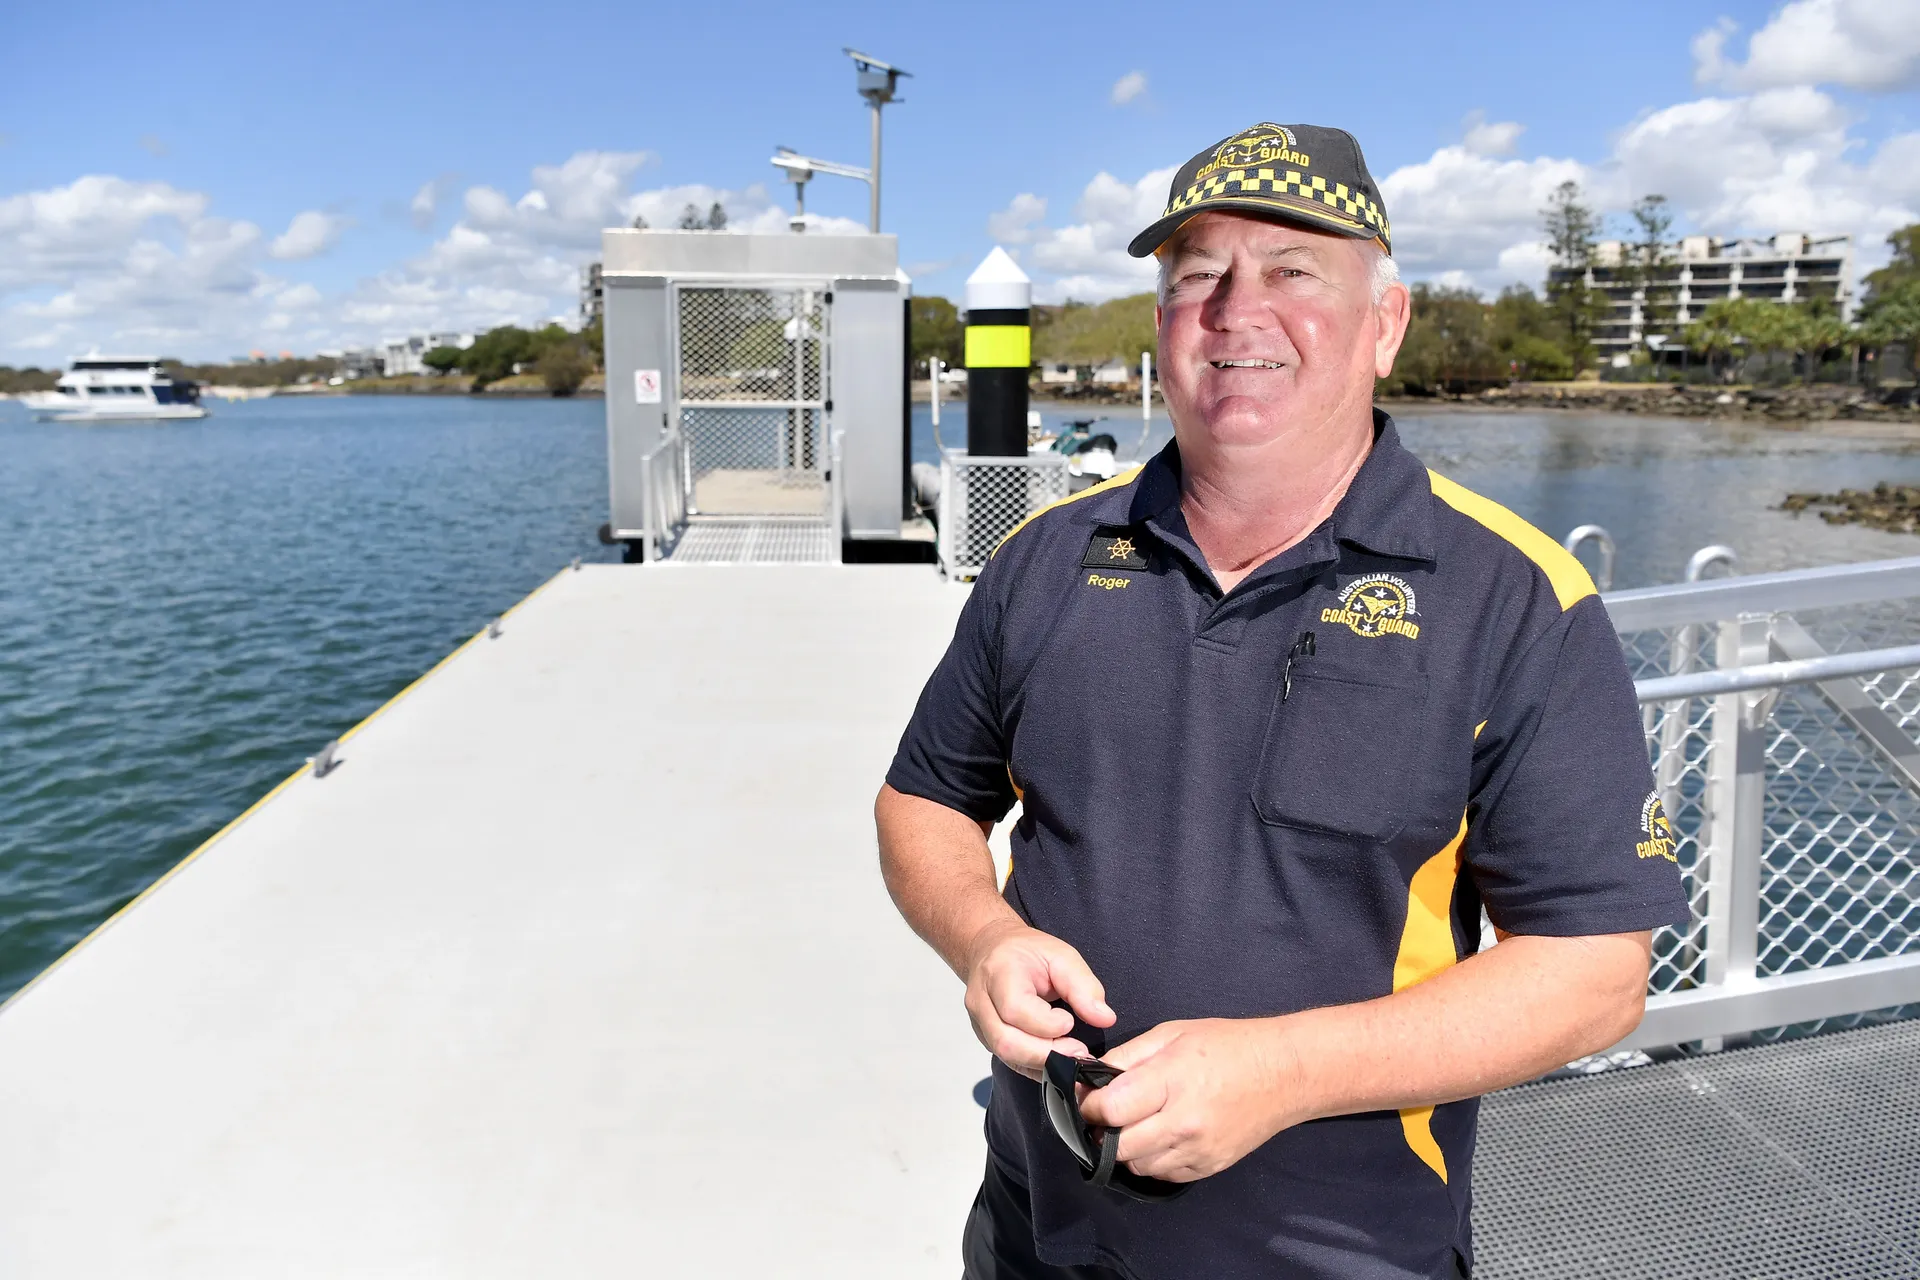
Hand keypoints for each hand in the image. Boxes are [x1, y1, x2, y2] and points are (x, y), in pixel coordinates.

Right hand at [962, 919, 1115, 1080]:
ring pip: (1006, 1056)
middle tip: (1078, 1051)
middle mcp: (982, 1002)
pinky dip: (1036, 1067)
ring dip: (1043, 1063)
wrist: (992, 951)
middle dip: (1047, 1053)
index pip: (1014, 1009)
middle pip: (1006, 1041)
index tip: (1070, 1022)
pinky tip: (1058, 1061)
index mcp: (998, 974)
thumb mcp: (1061, 956)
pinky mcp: (987, 1039)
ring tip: (1071, 1056)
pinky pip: (1010, 1062)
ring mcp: (980, 1024)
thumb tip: (1105, 1018)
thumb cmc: (1026, 952)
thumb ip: (1083, 986)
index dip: (1045, 1024)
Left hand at [1077, 1017, 1299, 1181]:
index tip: (1088, 1097)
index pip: (1112, 1109)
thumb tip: (1090, 1076)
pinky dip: (1152, 1159)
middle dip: (1101, 1131)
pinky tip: (1159, 1136)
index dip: (1090, 1105)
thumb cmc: (1227, 1045)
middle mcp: (1184, 1122)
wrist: (1284, 1074)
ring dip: (1125, 1149)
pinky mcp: (1209, 1169)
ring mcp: (1198, 1150)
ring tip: (1133, 1124)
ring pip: (1138, 1165)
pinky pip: (1163, 1174)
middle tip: (1104, 1115)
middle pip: (1118, 1146)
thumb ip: (1127, 1056)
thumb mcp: (1172, 1034)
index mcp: (1172, 1081)